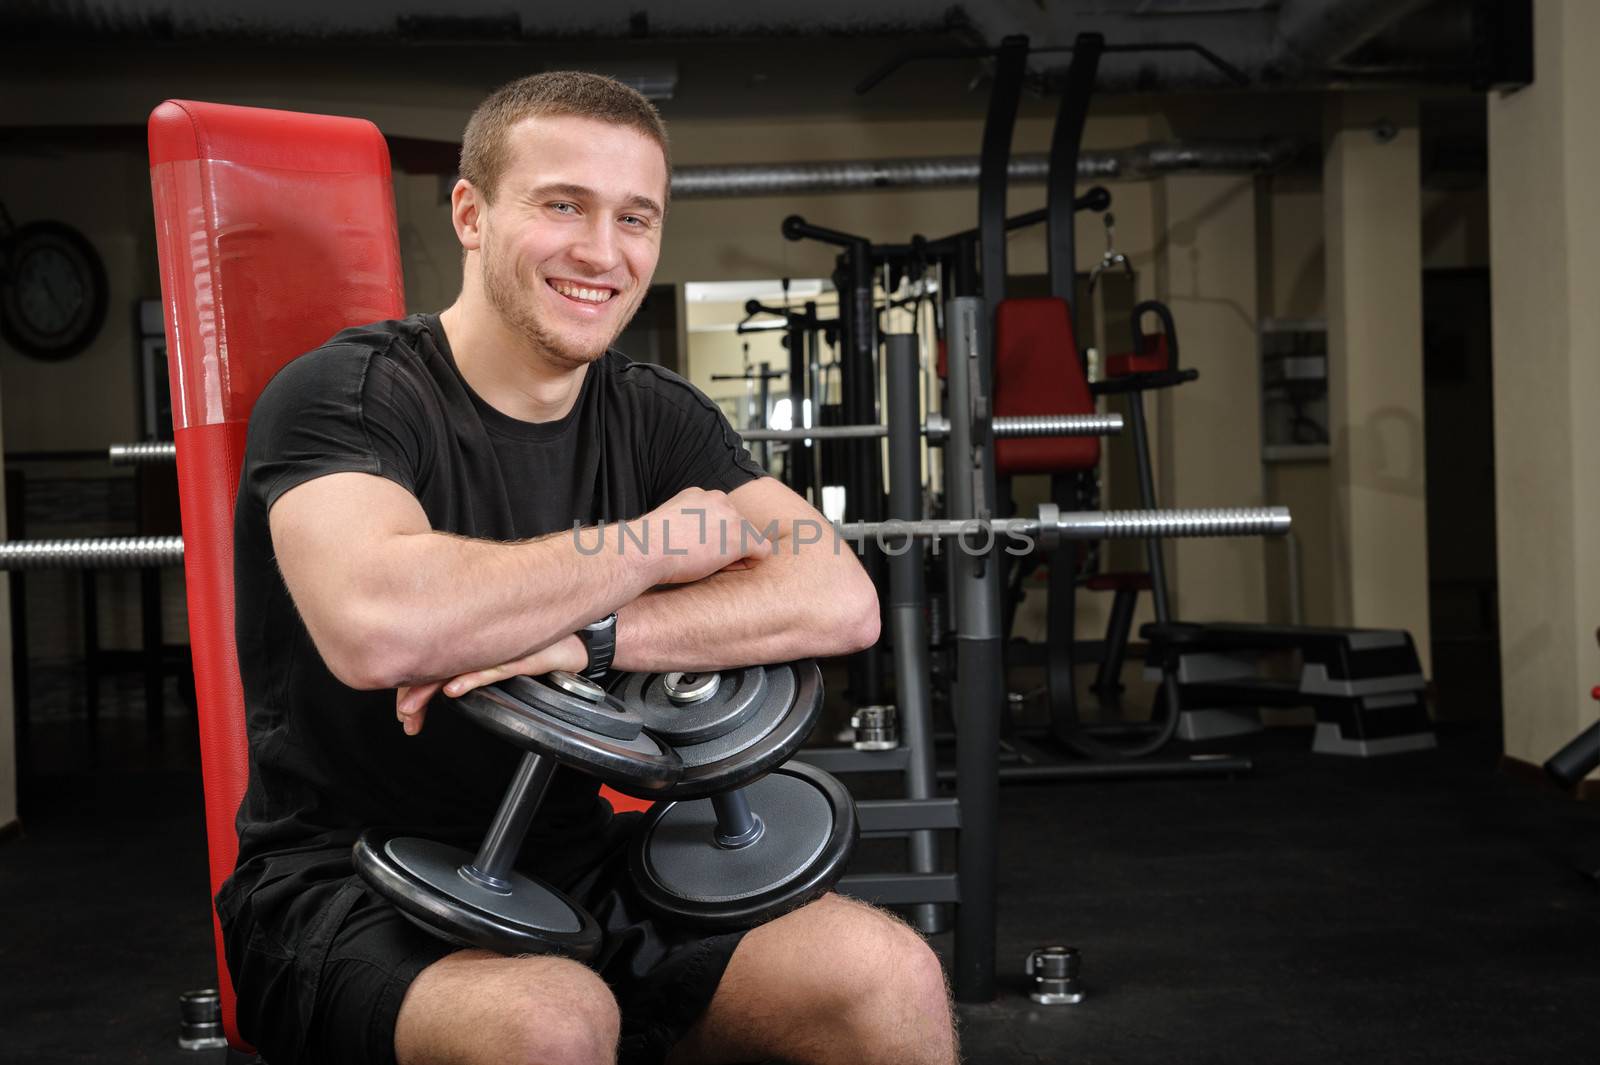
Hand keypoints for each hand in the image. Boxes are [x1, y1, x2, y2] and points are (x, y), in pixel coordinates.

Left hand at [394, 634, 587, 735]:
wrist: (584, 635)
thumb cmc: (548, 645)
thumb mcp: (507, 659)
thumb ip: (479, 668)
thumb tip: (449, 685)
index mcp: (474, 641)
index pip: (435, 660)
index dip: (413, 683)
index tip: (404, 709)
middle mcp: (482, 640)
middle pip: (438, 663)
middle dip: (414, 691)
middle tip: (403, 715)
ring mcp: (500, 646)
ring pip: (457, 666)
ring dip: (430, 688)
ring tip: (411, 706)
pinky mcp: (521, 654)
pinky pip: (492, 668)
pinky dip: (470, 678)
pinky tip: (453, 688)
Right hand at [634, 487, 772, 584]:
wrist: (644, 550)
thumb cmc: (649, 546)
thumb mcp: (668, 525)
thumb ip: (689, 526)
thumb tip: (696, 541)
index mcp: (700, 495)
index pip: (722, 517)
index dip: (713, 538)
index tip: (694, 550)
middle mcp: (719, 499)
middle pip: (737, 527)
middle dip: (726, 545)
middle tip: (700, 559)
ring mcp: (731, 516)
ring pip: (749, 539)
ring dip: (734, 555)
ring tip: (707, 563)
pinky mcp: (740, 535)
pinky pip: (762, 551)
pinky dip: (747, 564)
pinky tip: (722, 567)